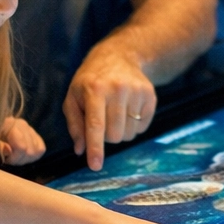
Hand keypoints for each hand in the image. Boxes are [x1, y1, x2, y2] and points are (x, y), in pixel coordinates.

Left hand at [0, 116, 45, 165]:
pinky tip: (24, 155)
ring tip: (16, 158)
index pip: (21, 146)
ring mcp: (31, 129)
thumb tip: (9, 151)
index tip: (6, 160)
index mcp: (9, 124)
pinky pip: (41, 149)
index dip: (14, 158)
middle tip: (9, 160)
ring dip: (26, 159)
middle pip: (30, 151)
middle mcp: (23, 125)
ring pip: (37, 151)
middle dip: (19, 160)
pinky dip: (34, 155)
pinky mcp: (36, 135)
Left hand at [63, 42, 157, 170]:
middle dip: (106, 136)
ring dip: (120, 132)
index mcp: (94, 89)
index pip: (95, 125)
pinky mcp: (150, 95)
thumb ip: (75, 124)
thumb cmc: (90, 82)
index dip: (96, 147)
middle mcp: (118, 89)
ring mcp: (137, 91)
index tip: (95, 166)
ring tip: (114, 113)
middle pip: (114, 135)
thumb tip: (81, 150)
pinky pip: (142, 128)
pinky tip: (127, 109)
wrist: (119, 57)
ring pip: (129, 134)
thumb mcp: (73, 97)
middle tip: (102, 119)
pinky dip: (133, 126)